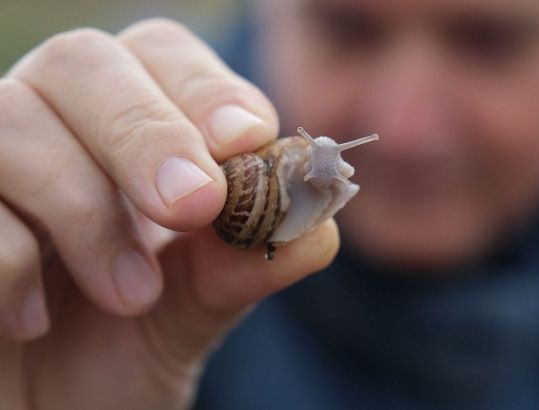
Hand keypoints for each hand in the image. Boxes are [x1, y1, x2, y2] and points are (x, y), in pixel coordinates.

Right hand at [0, 19, 338, 409]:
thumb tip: (318, 226)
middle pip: (85, 61)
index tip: (245, 140)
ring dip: (86, 208)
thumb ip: (246, 263)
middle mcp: (54, 127)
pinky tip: (35, 321)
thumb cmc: (120, 355)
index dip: (204, 87)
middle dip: (147, 133)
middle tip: (193, 205)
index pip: (162, 55)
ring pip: (15, 117)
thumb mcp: (197, 311)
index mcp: (128, 133)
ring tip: (130, 295)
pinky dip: (10, 256)